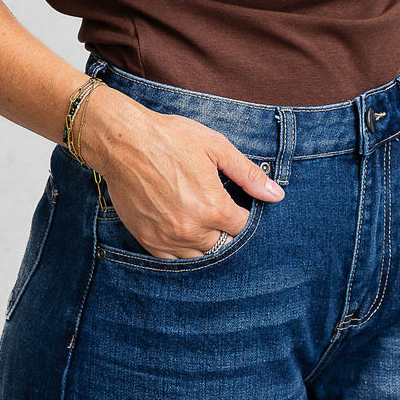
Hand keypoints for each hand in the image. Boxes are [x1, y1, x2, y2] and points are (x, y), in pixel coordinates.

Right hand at [87, 89, 285, 259]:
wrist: (123, 142)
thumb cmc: (170, 138)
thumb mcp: (215, 147)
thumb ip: (247, 174)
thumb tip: (276, 195)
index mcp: (213, 207)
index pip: (243, 228)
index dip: (244, 216)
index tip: (239, 204)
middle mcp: (192, 230)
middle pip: (223, 245)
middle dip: (225, 229)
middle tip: (216, 208)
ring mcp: (168, 239)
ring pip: (200, 255)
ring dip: (205, 241)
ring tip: (200, 218)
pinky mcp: (148, 241)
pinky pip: (174, 260)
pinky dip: (182, 249)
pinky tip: (182, 229)